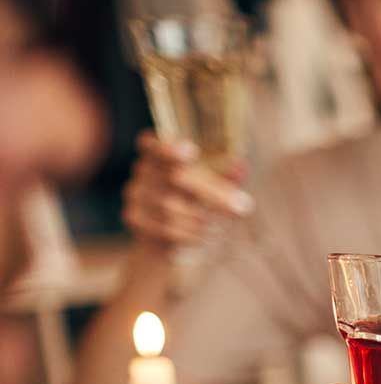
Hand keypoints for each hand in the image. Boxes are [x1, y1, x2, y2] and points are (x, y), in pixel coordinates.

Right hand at [122, 132, 251, 250]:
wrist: (169, 239)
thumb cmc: (197, 203)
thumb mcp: (215, 189)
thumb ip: (226, 178)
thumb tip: (240, 167)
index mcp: (160, 153)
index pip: (154, 144)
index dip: (168, 148)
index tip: (191, 151)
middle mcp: (143, 168)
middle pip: (177, 177)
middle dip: (214, 194)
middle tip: (243, 207)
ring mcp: (135, 192)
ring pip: (171, 206)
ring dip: (203, 220)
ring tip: (221, 228)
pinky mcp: (134, 216)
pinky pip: (164, 227)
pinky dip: (189, 234)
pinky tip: (202, 237)